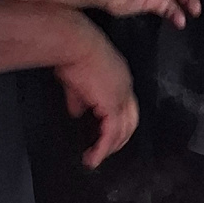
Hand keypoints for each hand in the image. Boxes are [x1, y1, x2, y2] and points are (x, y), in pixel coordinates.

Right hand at [54, 23, 139, 168]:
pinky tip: (92, 157)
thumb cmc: (73, 53)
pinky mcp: (112, 105)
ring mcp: (121, 96)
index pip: (124, 106)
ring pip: (123, 130)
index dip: (116, 122)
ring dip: (110, 147)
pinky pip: (110, 134)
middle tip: (105, 152)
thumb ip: (79, 98)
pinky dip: (103, 148)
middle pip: (131, 121)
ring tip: (96, 158)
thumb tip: (76, 113)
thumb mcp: (76, 81)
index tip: (104, 134)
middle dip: (119, 139)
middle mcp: (125, 87)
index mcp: (119, 77)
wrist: (74, 44)